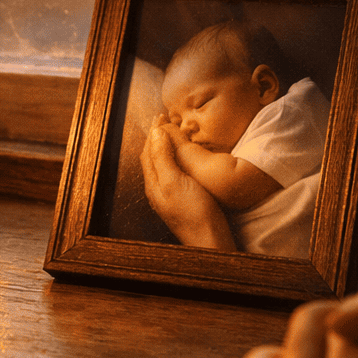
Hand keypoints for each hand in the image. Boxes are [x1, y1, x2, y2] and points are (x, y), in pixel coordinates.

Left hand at [139, 119, 232, 249]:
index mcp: (153, 182)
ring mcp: (169, 194)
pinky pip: (172, 171)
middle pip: (153, 156)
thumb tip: (156, 133)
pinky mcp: (181, 199)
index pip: (148, 150)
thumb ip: (163, 158)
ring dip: (165, 146)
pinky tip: (183, 158)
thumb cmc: (194, 213)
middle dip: (156, 137)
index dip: (154, 131)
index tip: (161, 115)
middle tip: (165, 119)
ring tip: (172, 133)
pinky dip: (174, 157)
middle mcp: (158, 188)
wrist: (209, 242)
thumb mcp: (175, 181)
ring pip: (162, 163)